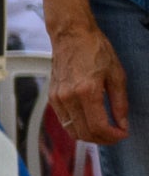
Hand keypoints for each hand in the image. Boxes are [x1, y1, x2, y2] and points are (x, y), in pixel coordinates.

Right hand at [48, 17, 127, 147]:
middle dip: (103, 139)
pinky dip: (78, 126)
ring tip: (104, 131)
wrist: (72, 36)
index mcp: (86, 91)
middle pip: (84, 133)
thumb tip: (122, 123)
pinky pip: (64, 121)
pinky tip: (89, 121)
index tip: (123, 134)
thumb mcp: (116, 75)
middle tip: (116, 135)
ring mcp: (57, 98)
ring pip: (72, 130)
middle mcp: (68, 97)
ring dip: (90, 135)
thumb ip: (120, 103)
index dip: (113, 136)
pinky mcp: (52, 97)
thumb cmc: (94, 50)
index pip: (98, 127)